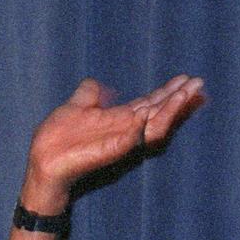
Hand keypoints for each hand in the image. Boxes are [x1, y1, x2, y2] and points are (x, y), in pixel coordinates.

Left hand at [21, 74, 205, 214]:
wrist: (43, 161)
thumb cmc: (56, 138)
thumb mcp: (75, 106)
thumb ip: (88, 94)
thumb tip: (96, 83)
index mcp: (117, 119)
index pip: (148, 103)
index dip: (166, 92)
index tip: (184, 78)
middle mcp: (124, 129)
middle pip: (158, 112)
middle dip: (177, 97)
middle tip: (196, 82)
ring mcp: (121, 140)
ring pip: (154, 124)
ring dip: (171, 109)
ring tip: (185, 93)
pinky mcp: (113, 150)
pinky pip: (134, 138)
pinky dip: (145, 124)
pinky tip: (152, 111)